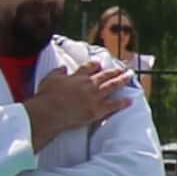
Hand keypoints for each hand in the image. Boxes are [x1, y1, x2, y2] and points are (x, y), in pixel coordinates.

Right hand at [20, 56, 137, 143]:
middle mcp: (88, 84)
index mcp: (77, 76)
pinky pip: (113, 105)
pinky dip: (122, 103)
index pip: (89, 67)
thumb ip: (58, 72)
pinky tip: (130, 100)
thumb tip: (63, 68)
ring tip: (130, 76)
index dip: (96, 65)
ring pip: (112, 86)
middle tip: (123, 68)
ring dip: (123, 80)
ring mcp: (94, 96)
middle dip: (115, 71)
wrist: (49, 112)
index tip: (100, 64)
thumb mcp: (49, 79)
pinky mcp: (97, 110)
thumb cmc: (46, 96)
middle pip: (105, 75)